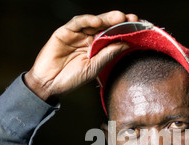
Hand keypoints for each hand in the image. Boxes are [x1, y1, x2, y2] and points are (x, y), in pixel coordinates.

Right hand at [24, 11, 138, 100]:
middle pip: (106, 26)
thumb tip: (126, 43)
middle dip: (119, 21)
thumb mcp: (94, 68)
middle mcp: (88, 39)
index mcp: (97, 48)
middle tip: (131, 18)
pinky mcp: (64, 32)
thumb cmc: (71, 79)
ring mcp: (77, 34)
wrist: (49, 84)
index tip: (138, 27)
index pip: (113, 35)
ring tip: (118, 17)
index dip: (125, 30)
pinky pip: (77, 22)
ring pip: (93, 22)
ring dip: (106, 18)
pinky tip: (97, 21)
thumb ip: (108, 54)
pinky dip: (87, 20)